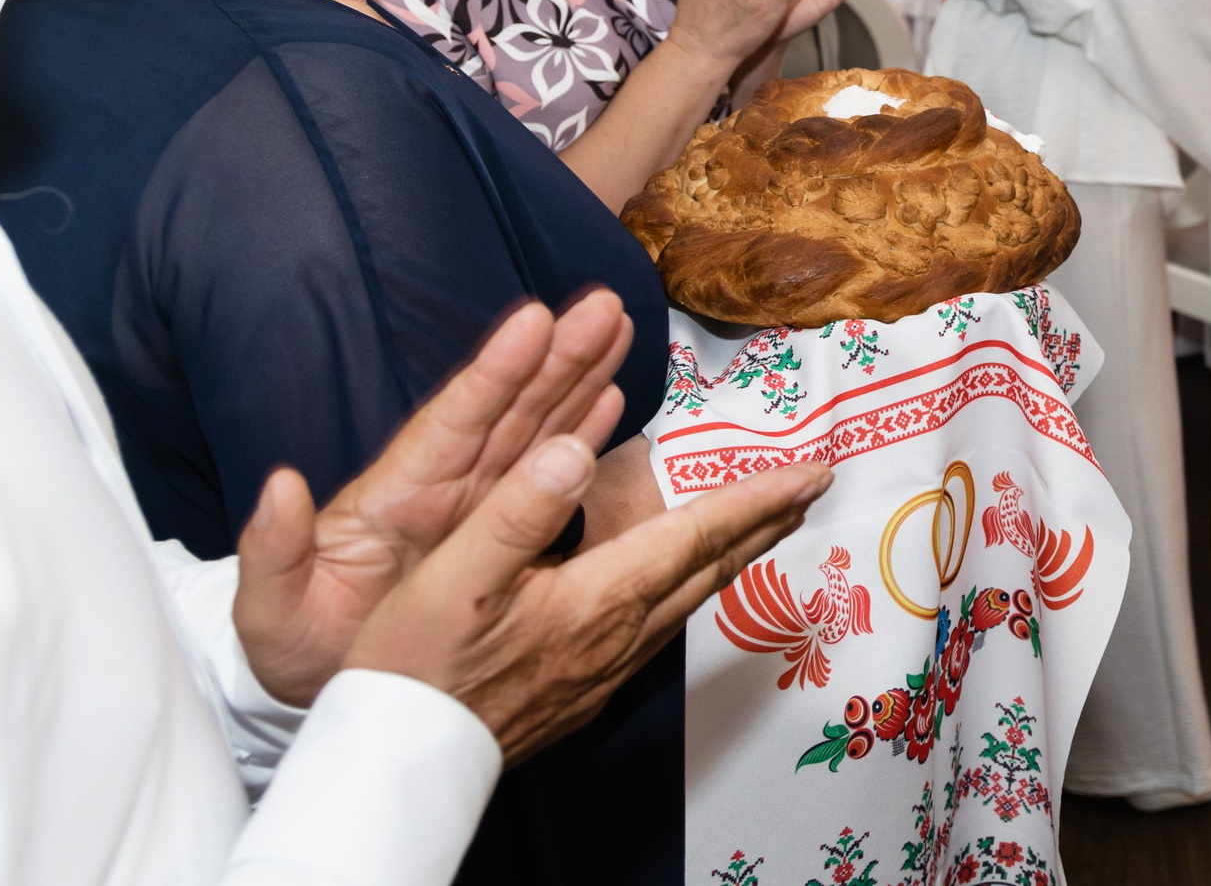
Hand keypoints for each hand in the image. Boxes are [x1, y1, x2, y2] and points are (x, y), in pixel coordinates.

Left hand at [234, 291, 633, 705]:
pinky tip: (609, 397)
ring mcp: (474, 506)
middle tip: (602, 306)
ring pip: (537, 429)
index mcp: (394, 496)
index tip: (532, 321)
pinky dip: (580, 433)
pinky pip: (551, 474)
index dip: (493, 372)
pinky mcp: (501, 532)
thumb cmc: (294, 642)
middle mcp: (442, 488)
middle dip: (556, 357)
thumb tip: (279, 489)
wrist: (328, 690)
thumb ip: (273, 549)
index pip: (451, 422)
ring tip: (616, 327)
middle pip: (508, 410)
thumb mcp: (270, 606)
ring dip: (578, 377)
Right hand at [344, 433, 831, 760]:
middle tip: (809, 488)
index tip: (812, 471)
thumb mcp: (455, 574)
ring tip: (761, 526)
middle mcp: (617, 637)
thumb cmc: (417, 664)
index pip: (698, 536)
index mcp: (599, 599)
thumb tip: (575, 449)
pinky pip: (661, 626)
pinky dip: (691, 588)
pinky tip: (679, 586)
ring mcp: (603, 671)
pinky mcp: (583, 691)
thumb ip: (520, 507)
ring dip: (734, 556)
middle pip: (711, 569)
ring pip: (690, 600)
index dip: (757, 499)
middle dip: (764, 523)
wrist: (399, 761)